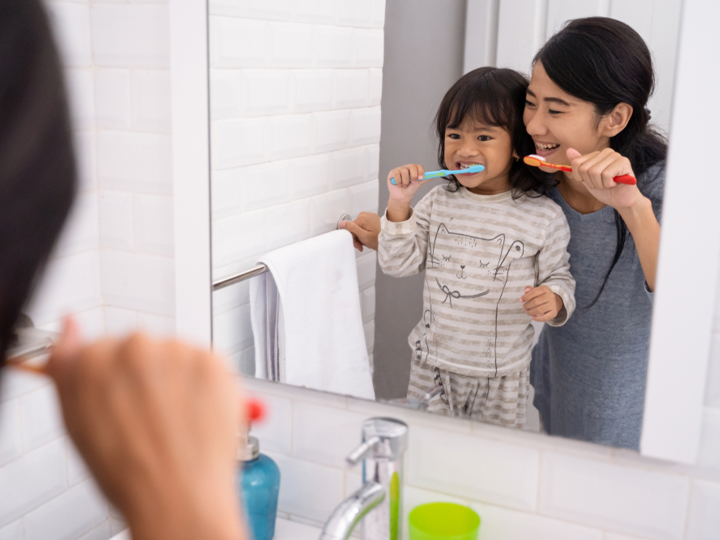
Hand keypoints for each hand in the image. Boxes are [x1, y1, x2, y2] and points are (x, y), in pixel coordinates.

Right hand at [47, 317, 246, 539]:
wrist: (178, 497)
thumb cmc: (129, 473)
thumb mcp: (77, 423)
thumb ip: (70, 370)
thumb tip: (70, 330)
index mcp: (92, 360)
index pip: (102, 349)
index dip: (114, 380)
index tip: (122, 399)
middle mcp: (135, 346)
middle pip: (141, 350)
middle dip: (147, 377)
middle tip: (152, 419)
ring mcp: (177, 350)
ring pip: (176, 355)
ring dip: (178, 379)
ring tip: (176, 423)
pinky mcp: (212, 359)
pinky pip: (207, 363)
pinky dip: (206, 385)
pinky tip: (198, 416)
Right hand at [339, 212, 379, 250]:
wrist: (391, 240)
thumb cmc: (378, 239)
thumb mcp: (363, 236)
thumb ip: (351, 228)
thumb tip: (341, 223)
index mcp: (362, 217)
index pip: (350, 228)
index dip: (353, 238)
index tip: (358, 245)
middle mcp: (365, 214)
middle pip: (355, 227)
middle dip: (357, 238)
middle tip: (362, 246)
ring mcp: (370, 216)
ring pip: (359, 228)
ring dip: (361, 236)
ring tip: (367, 242)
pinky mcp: (373, 219)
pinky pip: (365, 226)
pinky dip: (366, 233)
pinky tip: (369, 238)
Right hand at [387, 163, 432, 203]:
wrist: (401, 197)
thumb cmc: (409, 190)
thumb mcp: (418, 185)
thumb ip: (424, 180)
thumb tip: (432, 176)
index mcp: (414, 170)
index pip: (419, 166)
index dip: (421, 171)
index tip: (421, 178)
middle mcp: (407, 168)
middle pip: (412, 166)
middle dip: (413, 175)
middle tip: (413, 183)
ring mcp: (399, 170)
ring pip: (404, 171)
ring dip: (405, 181)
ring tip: (404, 185)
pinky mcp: (392, 172)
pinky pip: (396, 174)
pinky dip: (398, 181)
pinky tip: (398, 184)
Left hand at [520, 285, 562, 321]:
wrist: (554, 301)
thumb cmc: (541, 295)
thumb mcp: (536, 290)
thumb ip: (529, 289)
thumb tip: (526, 290)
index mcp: (545, 289)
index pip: (534, 292)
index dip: (526, 297)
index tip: (521, 300)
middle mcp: (550, 296)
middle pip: (536, 302)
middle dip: (527, 305)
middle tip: (524, 307)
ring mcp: (553, 305)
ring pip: (539, 310)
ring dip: (531, 312)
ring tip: (527, 312)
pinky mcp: (554, 312)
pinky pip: (545, 317)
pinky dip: (537, 319)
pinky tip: (532, 317)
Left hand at [566, 148, 644, 209]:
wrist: (621, 200)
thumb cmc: (605, 190)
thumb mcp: (587, 179)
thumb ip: (578, 166)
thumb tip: (569, 150)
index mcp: (596, 154)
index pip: (576, 163)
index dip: (579, 177)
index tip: (589, 182)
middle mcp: (606, 152)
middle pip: (585, 168)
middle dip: (591, 182)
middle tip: (601, 184)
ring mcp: (615, 156)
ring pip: (595, 172)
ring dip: (600, 184)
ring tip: (608, 184)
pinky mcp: (624, 162)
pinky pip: (606, 175)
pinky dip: (608, 184)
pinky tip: (615, 184)